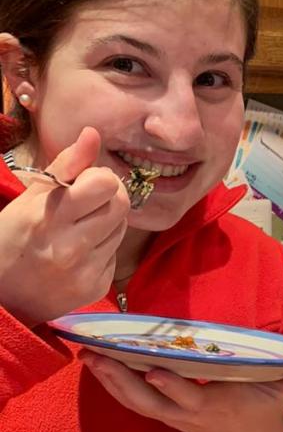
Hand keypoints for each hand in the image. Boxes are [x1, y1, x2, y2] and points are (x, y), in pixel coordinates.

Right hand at [0, 128, 130, 326]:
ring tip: (80, 227)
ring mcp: (85, 270)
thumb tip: (93, 133)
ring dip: (108, 221)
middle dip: (110, 195)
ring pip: (122, 227)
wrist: (2, 298)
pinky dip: (102, 248)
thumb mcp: (28, 198)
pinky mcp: (97, 288)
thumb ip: (65, 165)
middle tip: (88, 202)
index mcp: (48, 217)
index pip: (104, 183)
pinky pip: (115, 254)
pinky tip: (78, 252)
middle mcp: (70, 245)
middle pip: (121, 203)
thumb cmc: (10, 239)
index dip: (98, 177)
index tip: (83, 183)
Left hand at [80, 354, 282, 431]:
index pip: (190, 397)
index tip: (155, 369)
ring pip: (135, 402)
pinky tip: (97, 365)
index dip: (172, 386)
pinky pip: (134, 402)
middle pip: (149, 400)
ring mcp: (174, 417)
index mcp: (215, 406)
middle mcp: (188, 414)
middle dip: (122, 380)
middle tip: (97, 355)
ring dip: (109, 381)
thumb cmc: (264, 414)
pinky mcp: (165, 414)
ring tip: (87, 355)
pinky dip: (114, 385)